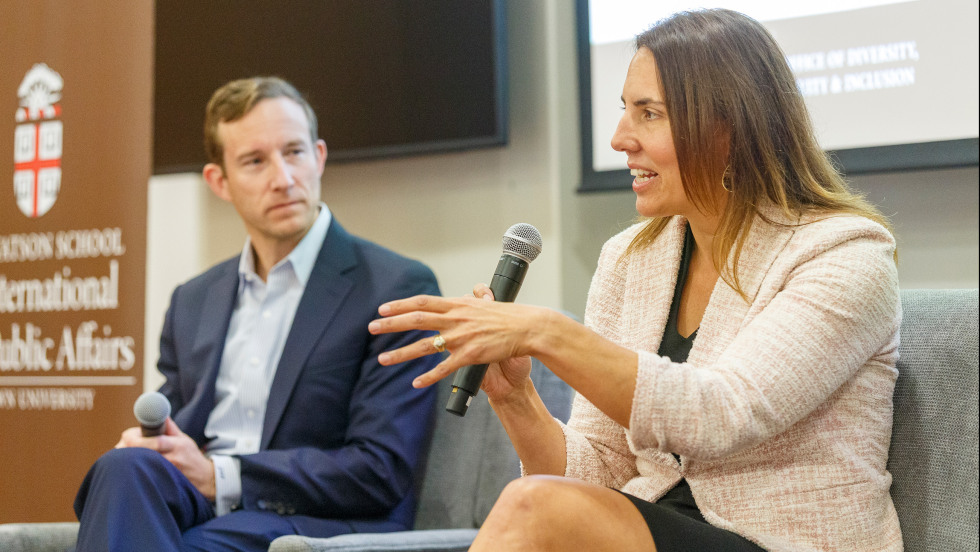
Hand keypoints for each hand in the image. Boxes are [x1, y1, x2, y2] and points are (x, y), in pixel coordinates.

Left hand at [115, 418, 216, 499]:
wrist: (204, 479)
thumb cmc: (192, 457)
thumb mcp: (184, 439)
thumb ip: (169, 428)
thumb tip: (158, 414)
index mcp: (175, 446)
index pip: (151, 442)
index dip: (133, 438)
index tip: (126, 436)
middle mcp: (170, 460)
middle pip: (139, 454)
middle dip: (124, 448)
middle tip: (120, 445)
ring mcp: (164, 473)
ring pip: (137, 466)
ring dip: (127, 459)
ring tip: (124, 455)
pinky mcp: (160, 483)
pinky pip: (141, 475)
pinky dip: (132, 470)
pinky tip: (130, 467)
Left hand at [368, 284, 552, 398]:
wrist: (528, 328)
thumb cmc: (510, 315)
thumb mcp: (490, 301)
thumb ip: (477, 298)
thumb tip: (475, 290)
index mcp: (458, 305)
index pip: (423, 302)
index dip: (400, 305)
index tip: (382, 308)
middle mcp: (455, 319)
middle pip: (417, 319)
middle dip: (391, 324)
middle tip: (371, 327)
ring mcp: (461, 337)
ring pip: (424, 345)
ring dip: (401, 353)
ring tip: (382, 359)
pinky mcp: (470, 355)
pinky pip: (444, 367)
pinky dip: (429, 376)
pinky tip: (416, 383)